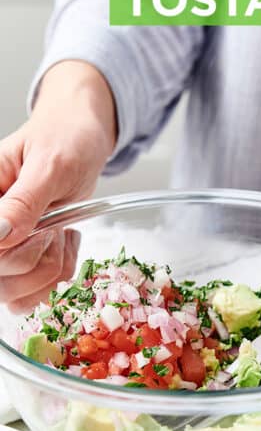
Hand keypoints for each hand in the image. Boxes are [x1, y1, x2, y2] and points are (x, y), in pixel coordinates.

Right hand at [0, 60, 115, 308]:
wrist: (82, 137)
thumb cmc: (65, 138)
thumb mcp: (49, 165)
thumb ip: (24, 201)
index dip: (11, 253)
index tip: (40, 230)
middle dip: (35, 260)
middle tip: (55, 227)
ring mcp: (1, 247)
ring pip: (12, 294)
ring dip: (49, 270)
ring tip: (60, 233)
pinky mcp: (20, 259)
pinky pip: (33, 292)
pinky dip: (58, 273)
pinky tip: (64, 243)